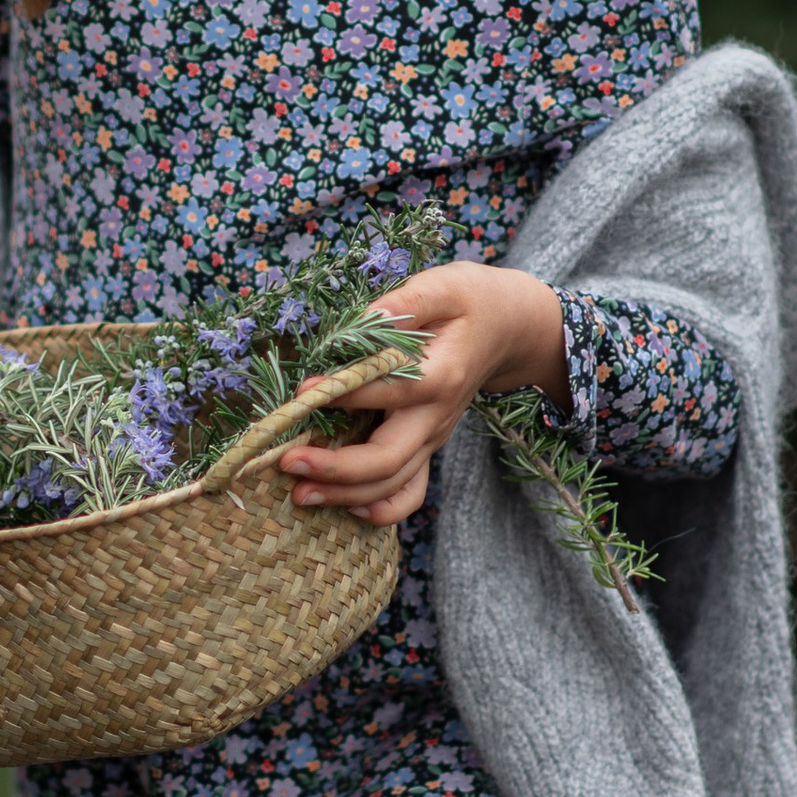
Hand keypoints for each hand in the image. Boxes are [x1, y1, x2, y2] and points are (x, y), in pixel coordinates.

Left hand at [278, 261, 569, 527]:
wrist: (510, 330)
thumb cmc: (470, 302)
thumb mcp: (444, 286)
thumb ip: (406, 301)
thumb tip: (368, 317)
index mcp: (439, 375)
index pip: (388, 393)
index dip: (342, 395)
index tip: (300, 393)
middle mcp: (435, 416)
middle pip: (388, 458)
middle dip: (336, 468)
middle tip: (287, 462)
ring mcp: (432, 437)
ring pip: (393, 484)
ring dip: (344, 495)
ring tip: (299, 493)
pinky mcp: (427, 446)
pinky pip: (410, 493)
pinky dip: (380, 510)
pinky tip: (345, 508)